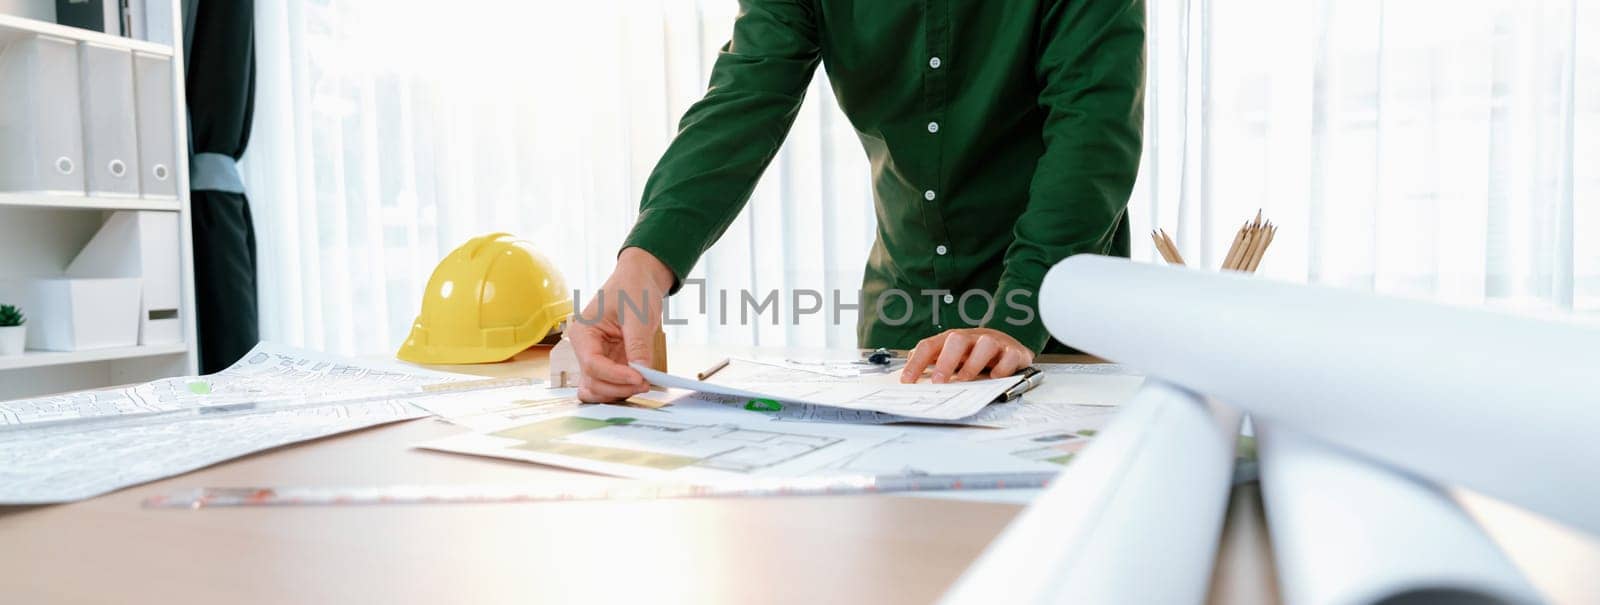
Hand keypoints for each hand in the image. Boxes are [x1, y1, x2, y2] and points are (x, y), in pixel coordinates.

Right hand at [568, 247, 674, 401]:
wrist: (640, 280)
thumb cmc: (633, 288)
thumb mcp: (637, 314)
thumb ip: (638, 344)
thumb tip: (641, 370)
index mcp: (583, 333)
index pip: (592, 364)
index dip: (615, 376)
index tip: (639, 377)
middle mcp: (585, 349)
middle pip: (593, 382)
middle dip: (618, 387)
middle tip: (646, 383)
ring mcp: (597, 358)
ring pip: (598, 389)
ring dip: (618, 392)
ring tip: (643, 384)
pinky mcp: (610, 363)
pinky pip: (610, 385)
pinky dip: (622, 389)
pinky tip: (640, 383)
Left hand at [900, 328, 1033, 383]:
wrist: (1008, 346)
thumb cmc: (974, 354)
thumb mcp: (951, 357)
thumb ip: (932, 364)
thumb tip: (908, 379)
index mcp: (952, 339)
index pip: (930, 346)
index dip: (916, 363)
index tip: (907, 381)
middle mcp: (972, 338)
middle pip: (957, 340)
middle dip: (946, 361)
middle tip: (938, 381)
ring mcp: (994, 342)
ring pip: (985, 344)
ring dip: (973, 363)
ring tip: (965, 379)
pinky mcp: (1013, 352)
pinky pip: (1009, 357)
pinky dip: (1002, 368)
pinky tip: (994, 378)